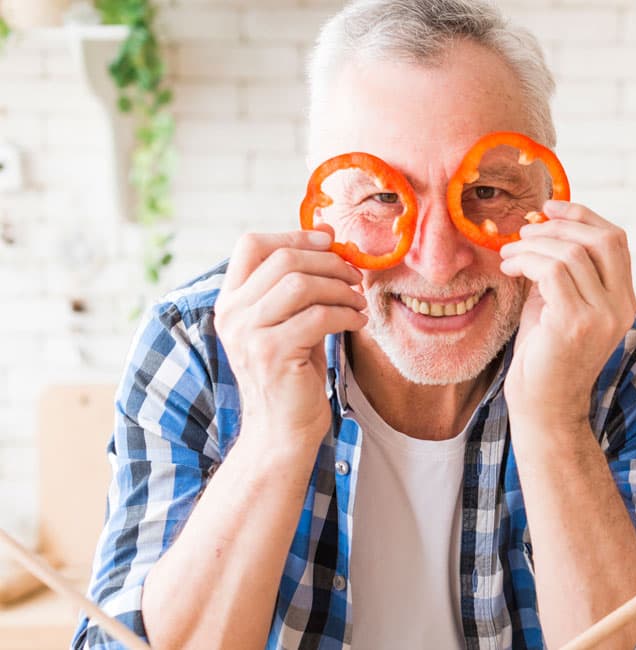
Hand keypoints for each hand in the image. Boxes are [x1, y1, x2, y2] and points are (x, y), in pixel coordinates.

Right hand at [214, 229, 367, 456]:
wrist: (282, 430)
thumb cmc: (292, 373)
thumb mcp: (291, 320)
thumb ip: (300, 282)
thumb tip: (327, 234)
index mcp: (231, 300)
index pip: (251, 244)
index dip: (294, 235)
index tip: (331, 242)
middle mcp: (232, 313)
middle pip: (283, 259)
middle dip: (329, 263)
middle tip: (355, 278)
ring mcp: (248, 333)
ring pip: (301, 284)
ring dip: (340, 289)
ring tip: (358, 303)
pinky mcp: (272, 353)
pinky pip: (318, 316)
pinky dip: (346, 315)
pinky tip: (357, 323)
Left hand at [498, 201, 635, 429]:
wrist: (544, 408)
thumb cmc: (546, 357)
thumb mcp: (560, 304)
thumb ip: (562, 270)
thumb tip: (542, 227)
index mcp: (624, 299)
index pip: (616, 239)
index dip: (583, 215)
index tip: (549, 207)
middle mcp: (622, 306)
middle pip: (604, 238)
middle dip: (561, 224)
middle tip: (526, 230)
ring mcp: (602, 316)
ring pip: (573, 253)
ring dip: (534, 244)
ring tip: (510, 253)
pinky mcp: (575, 324)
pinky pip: (553, 271)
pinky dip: (527, 261)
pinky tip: (510, 268)